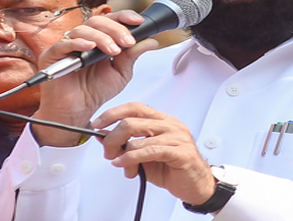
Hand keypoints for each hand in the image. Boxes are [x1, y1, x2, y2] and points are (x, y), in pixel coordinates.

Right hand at [32, 11, 158, 146]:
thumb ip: (133, 55)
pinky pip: (63, 44)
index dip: (124, 17)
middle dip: (116, 29)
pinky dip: (78, 43)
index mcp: (100, 39)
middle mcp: (83, 39)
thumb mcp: (121, 73)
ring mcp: (67, 46)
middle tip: (127, 42)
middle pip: (97, 21)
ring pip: (83, 29)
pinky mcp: (52, 55)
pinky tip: (90, 47)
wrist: (78, 111)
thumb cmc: (95, 91)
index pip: (111, 20)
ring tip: (113, 51)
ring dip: (101, 37)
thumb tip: (150, 41)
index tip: (139, 22)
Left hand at [92, 102, 216, 205]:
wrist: (196, 185)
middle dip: (112, 138)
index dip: (113, 113)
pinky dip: (131, 159)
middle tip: (107, 151)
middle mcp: (170, 125)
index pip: (135, 107)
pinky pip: (150, 152)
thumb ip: (127, 144)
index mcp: (162, 120)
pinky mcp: (181, 153)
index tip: (97, 123)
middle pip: (132, 121)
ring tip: (119, 163)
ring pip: (139, 138)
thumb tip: (103, 137)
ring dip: (122, 154)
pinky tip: (123, 164)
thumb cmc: (172, 168)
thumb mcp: (144, 155)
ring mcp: (177, 137)